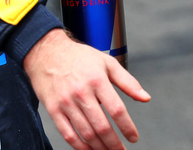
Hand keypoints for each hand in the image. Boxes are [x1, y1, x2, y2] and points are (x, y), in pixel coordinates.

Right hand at [25, 29, 150, 149]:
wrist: (47, 53)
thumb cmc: (79, 57)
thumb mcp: (107, 63)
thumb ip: (128, 81)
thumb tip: (145, 97)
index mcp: (97, 80)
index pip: (116, 110)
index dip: (127, 127)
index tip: (133, 137)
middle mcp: (81, 92)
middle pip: (101, 126)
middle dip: (114, 143)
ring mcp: (66, 103)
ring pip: (86, 133)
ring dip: (99, 147)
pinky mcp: (54, 110)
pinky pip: (68, 134)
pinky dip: (80, 146)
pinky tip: (88, 149)